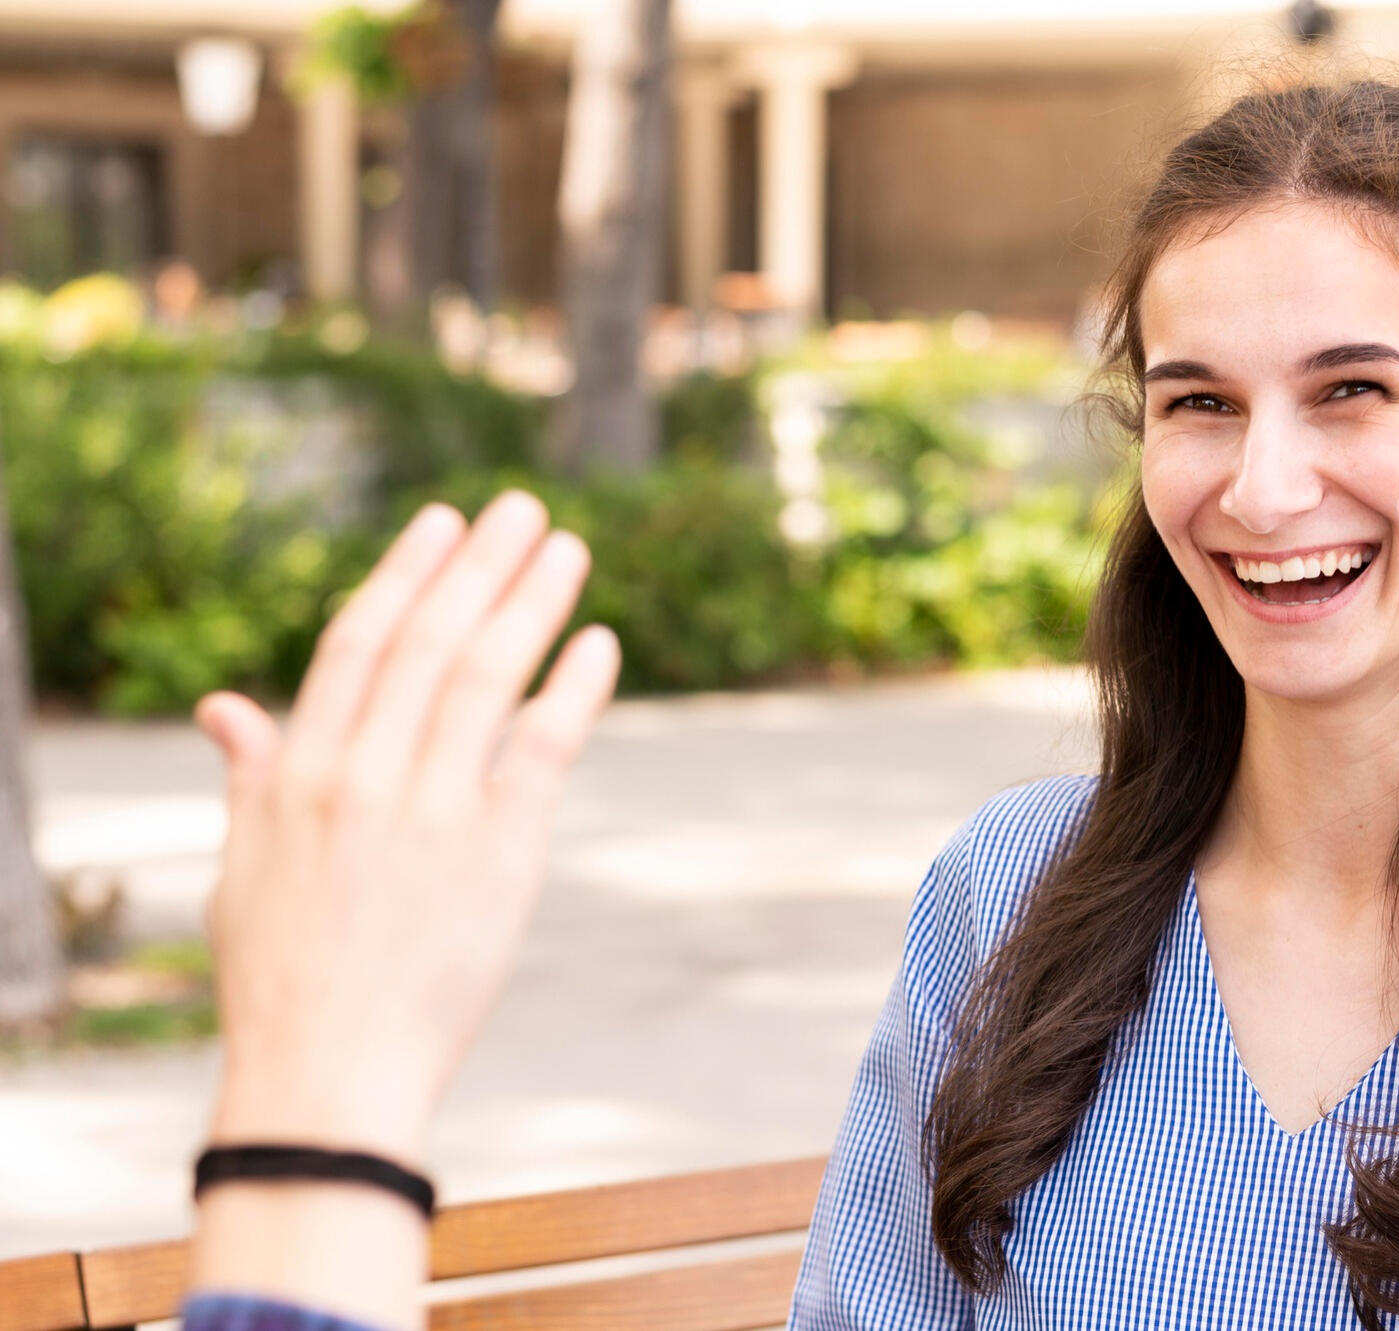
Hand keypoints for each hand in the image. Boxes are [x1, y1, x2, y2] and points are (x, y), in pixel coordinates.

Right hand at [193, 491, 619, 1163]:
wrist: (328, 1076)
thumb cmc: (283, 977)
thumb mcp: (242, 867)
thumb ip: (250, 776)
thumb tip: (223, 706)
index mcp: (299, 773)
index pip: (358, 643)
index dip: (405, 575)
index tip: (441, 522)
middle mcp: (363, 777)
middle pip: (431, 641)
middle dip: (479, 565)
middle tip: (522, 508)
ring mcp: (430, 812)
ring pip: (486, 677)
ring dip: (531, 603)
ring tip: (565, 548)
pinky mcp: (495, 854)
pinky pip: (540, 749)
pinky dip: (572, 690)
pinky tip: (598, 642)